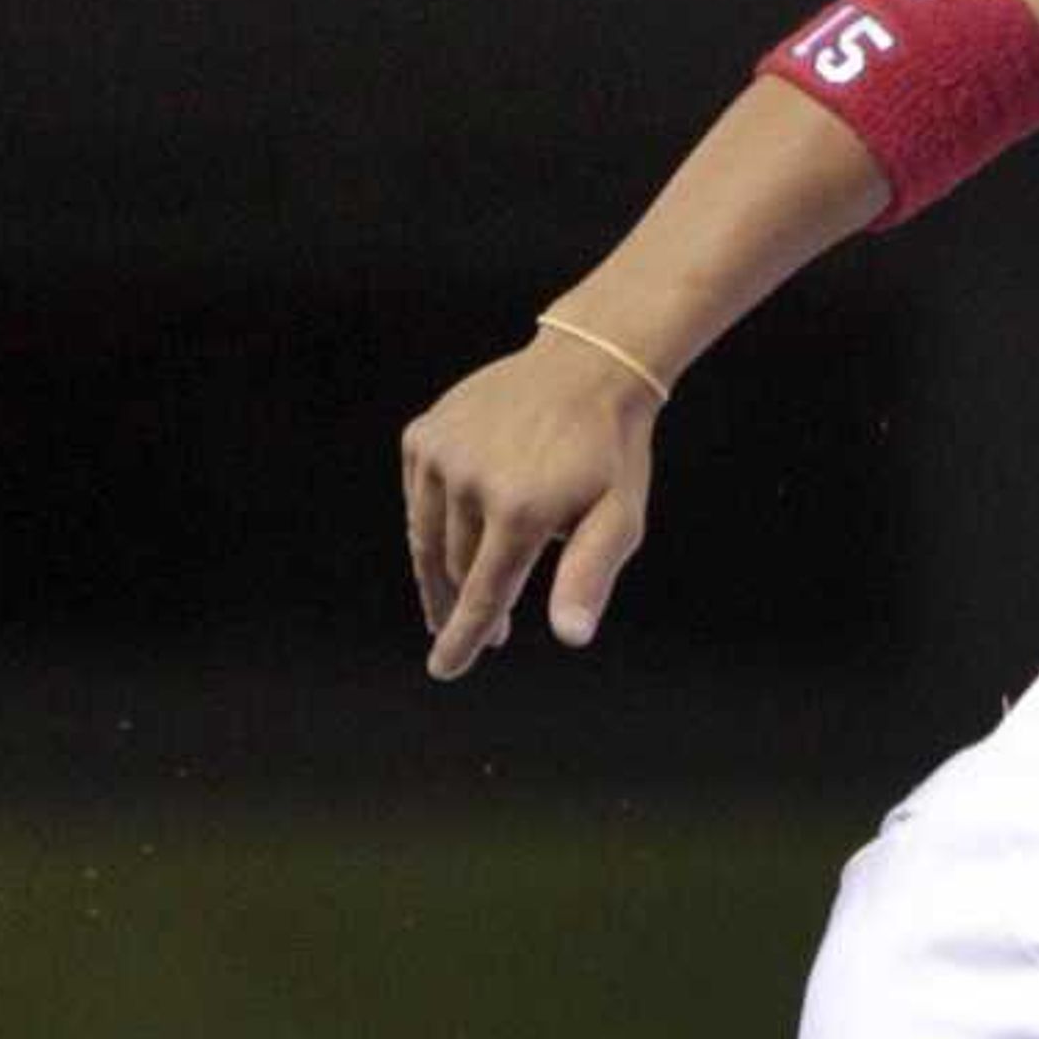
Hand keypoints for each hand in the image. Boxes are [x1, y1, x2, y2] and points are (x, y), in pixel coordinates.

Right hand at [398, 335, 661, 683]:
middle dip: (469, 607)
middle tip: (491, 635)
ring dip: (444, 573)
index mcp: (518, 510)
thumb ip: (587, 577)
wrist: (587, 367)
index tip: (444, 670)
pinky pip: (420, 499)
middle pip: (456, 570)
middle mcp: (469, 481)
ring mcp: (441, 454)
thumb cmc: (610, 454)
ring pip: (429, 538)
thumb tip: (570, 636)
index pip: (481, 595)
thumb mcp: (618, 520)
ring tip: (463, 600)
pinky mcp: (424, 435)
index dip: (463, 638)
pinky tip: (457, 536)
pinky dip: (434, 524)